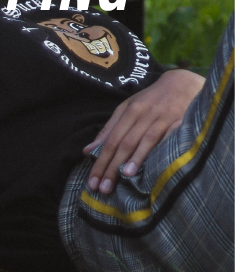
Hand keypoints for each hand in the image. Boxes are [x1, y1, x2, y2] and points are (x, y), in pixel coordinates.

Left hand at [84, 69, 204, 193]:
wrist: (182, 83)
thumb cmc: (151, 100)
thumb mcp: (127, 108)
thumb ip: (109, 129)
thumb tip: (88, 151)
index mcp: (129, 111)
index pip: (110, 140)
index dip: (100, 162)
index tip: (92, 182)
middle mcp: (143, 114)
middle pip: (124, 143)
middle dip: (112, 166)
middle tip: (103, 188)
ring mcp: (162, 118)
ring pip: (145, 140)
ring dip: (134, 158)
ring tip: (125, 177)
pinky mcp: (181, 121)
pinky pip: (169, 138)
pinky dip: (161, 150)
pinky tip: (156, 164)